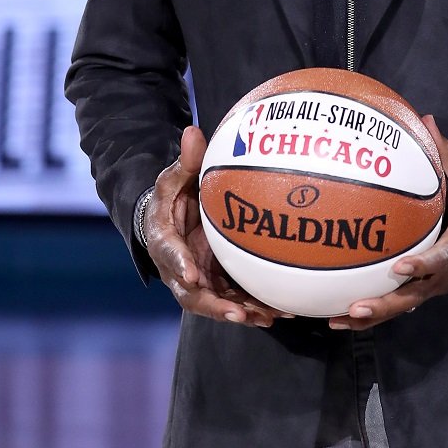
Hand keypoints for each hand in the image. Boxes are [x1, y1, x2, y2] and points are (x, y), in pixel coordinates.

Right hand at [144, 124, 292, 327]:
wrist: (170, 220)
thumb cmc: (172, 196)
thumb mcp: (175, 177)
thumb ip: (187, 160)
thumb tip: (194, 130)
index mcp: (165, 241)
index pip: (169, 256)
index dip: (180, 266)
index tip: (193, 276)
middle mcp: (180, 269)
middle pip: (192, 295)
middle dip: (215, 306)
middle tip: (237, 313)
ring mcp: (199, 281)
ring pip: (217, 303)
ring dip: (241, 312)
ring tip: (267, 317)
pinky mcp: (217, 284)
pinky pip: (236, 299)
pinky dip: (254, 308)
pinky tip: (282, 313)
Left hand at [328, 114, 447, 329]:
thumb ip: (446, 156)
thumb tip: (425, 120)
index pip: (441, 259)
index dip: (422, 266)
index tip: (399, 268)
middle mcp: (444, 274)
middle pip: (413, 296)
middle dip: (384, 304)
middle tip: (356, 307)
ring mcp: (432, 286)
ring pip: (401, 307)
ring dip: (372, 316)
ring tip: (337, 320)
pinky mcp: (423, 289)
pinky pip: (397, 304)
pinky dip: (373, 314)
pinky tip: (341, 317)